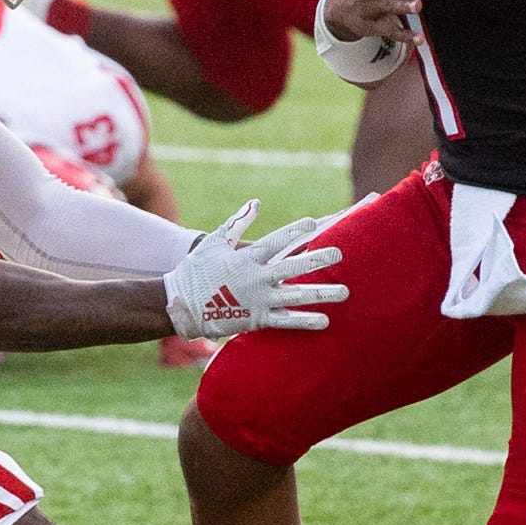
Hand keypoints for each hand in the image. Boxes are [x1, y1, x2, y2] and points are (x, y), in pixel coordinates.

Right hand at [163, 199, 345, 338]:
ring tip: (345, 292)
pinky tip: (325, 320)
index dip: (295, 231)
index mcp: (246, 258)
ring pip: (296, 296)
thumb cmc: (196, 272)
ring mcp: (258, 300)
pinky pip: (286, 321)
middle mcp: (256, 278)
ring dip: (322, 293)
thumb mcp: (214, 243)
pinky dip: (306, 321)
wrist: (181, 307)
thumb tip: (256, 203)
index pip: (275, 241)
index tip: (314, 222)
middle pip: (293, 267)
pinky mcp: (257, 319)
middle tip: (339, 254)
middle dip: (317, 260)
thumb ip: (237, 223)